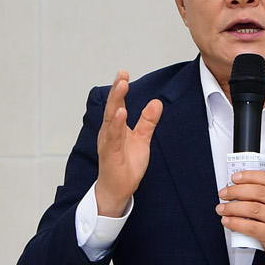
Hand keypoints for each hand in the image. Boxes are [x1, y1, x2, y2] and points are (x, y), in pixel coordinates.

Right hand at [95, 70, 161, 218]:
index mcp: (115, 127)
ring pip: (111, 119)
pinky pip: (113, 137)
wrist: (117, 190)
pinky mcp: (110, 154)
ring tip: (121, 86)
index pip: (118, 104)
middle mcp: (109, 132)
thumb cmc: (126, 165)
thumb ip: (147, 122)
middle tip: (122, 74)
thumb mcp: (142, 140)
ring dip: (116, 102)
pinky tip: (121, 113)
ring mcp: (108, 142)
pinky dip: (117, 124)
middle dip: (117, 90)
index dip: (120, 89)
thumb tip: (156, 102)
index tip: (124, 73)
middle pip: (112, 107)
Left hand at [217, 170, 264, 264]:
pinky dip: (236, 223)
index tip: (235, 177)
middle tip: (223, 194)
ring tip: (221, 209)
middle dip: (236, 191)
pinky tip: (227, 221)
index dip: (249, 176)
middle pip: (257, 192)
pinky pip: (251, 227)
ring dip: (232, 207)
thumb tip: (238, 190)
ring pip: (252, 208)